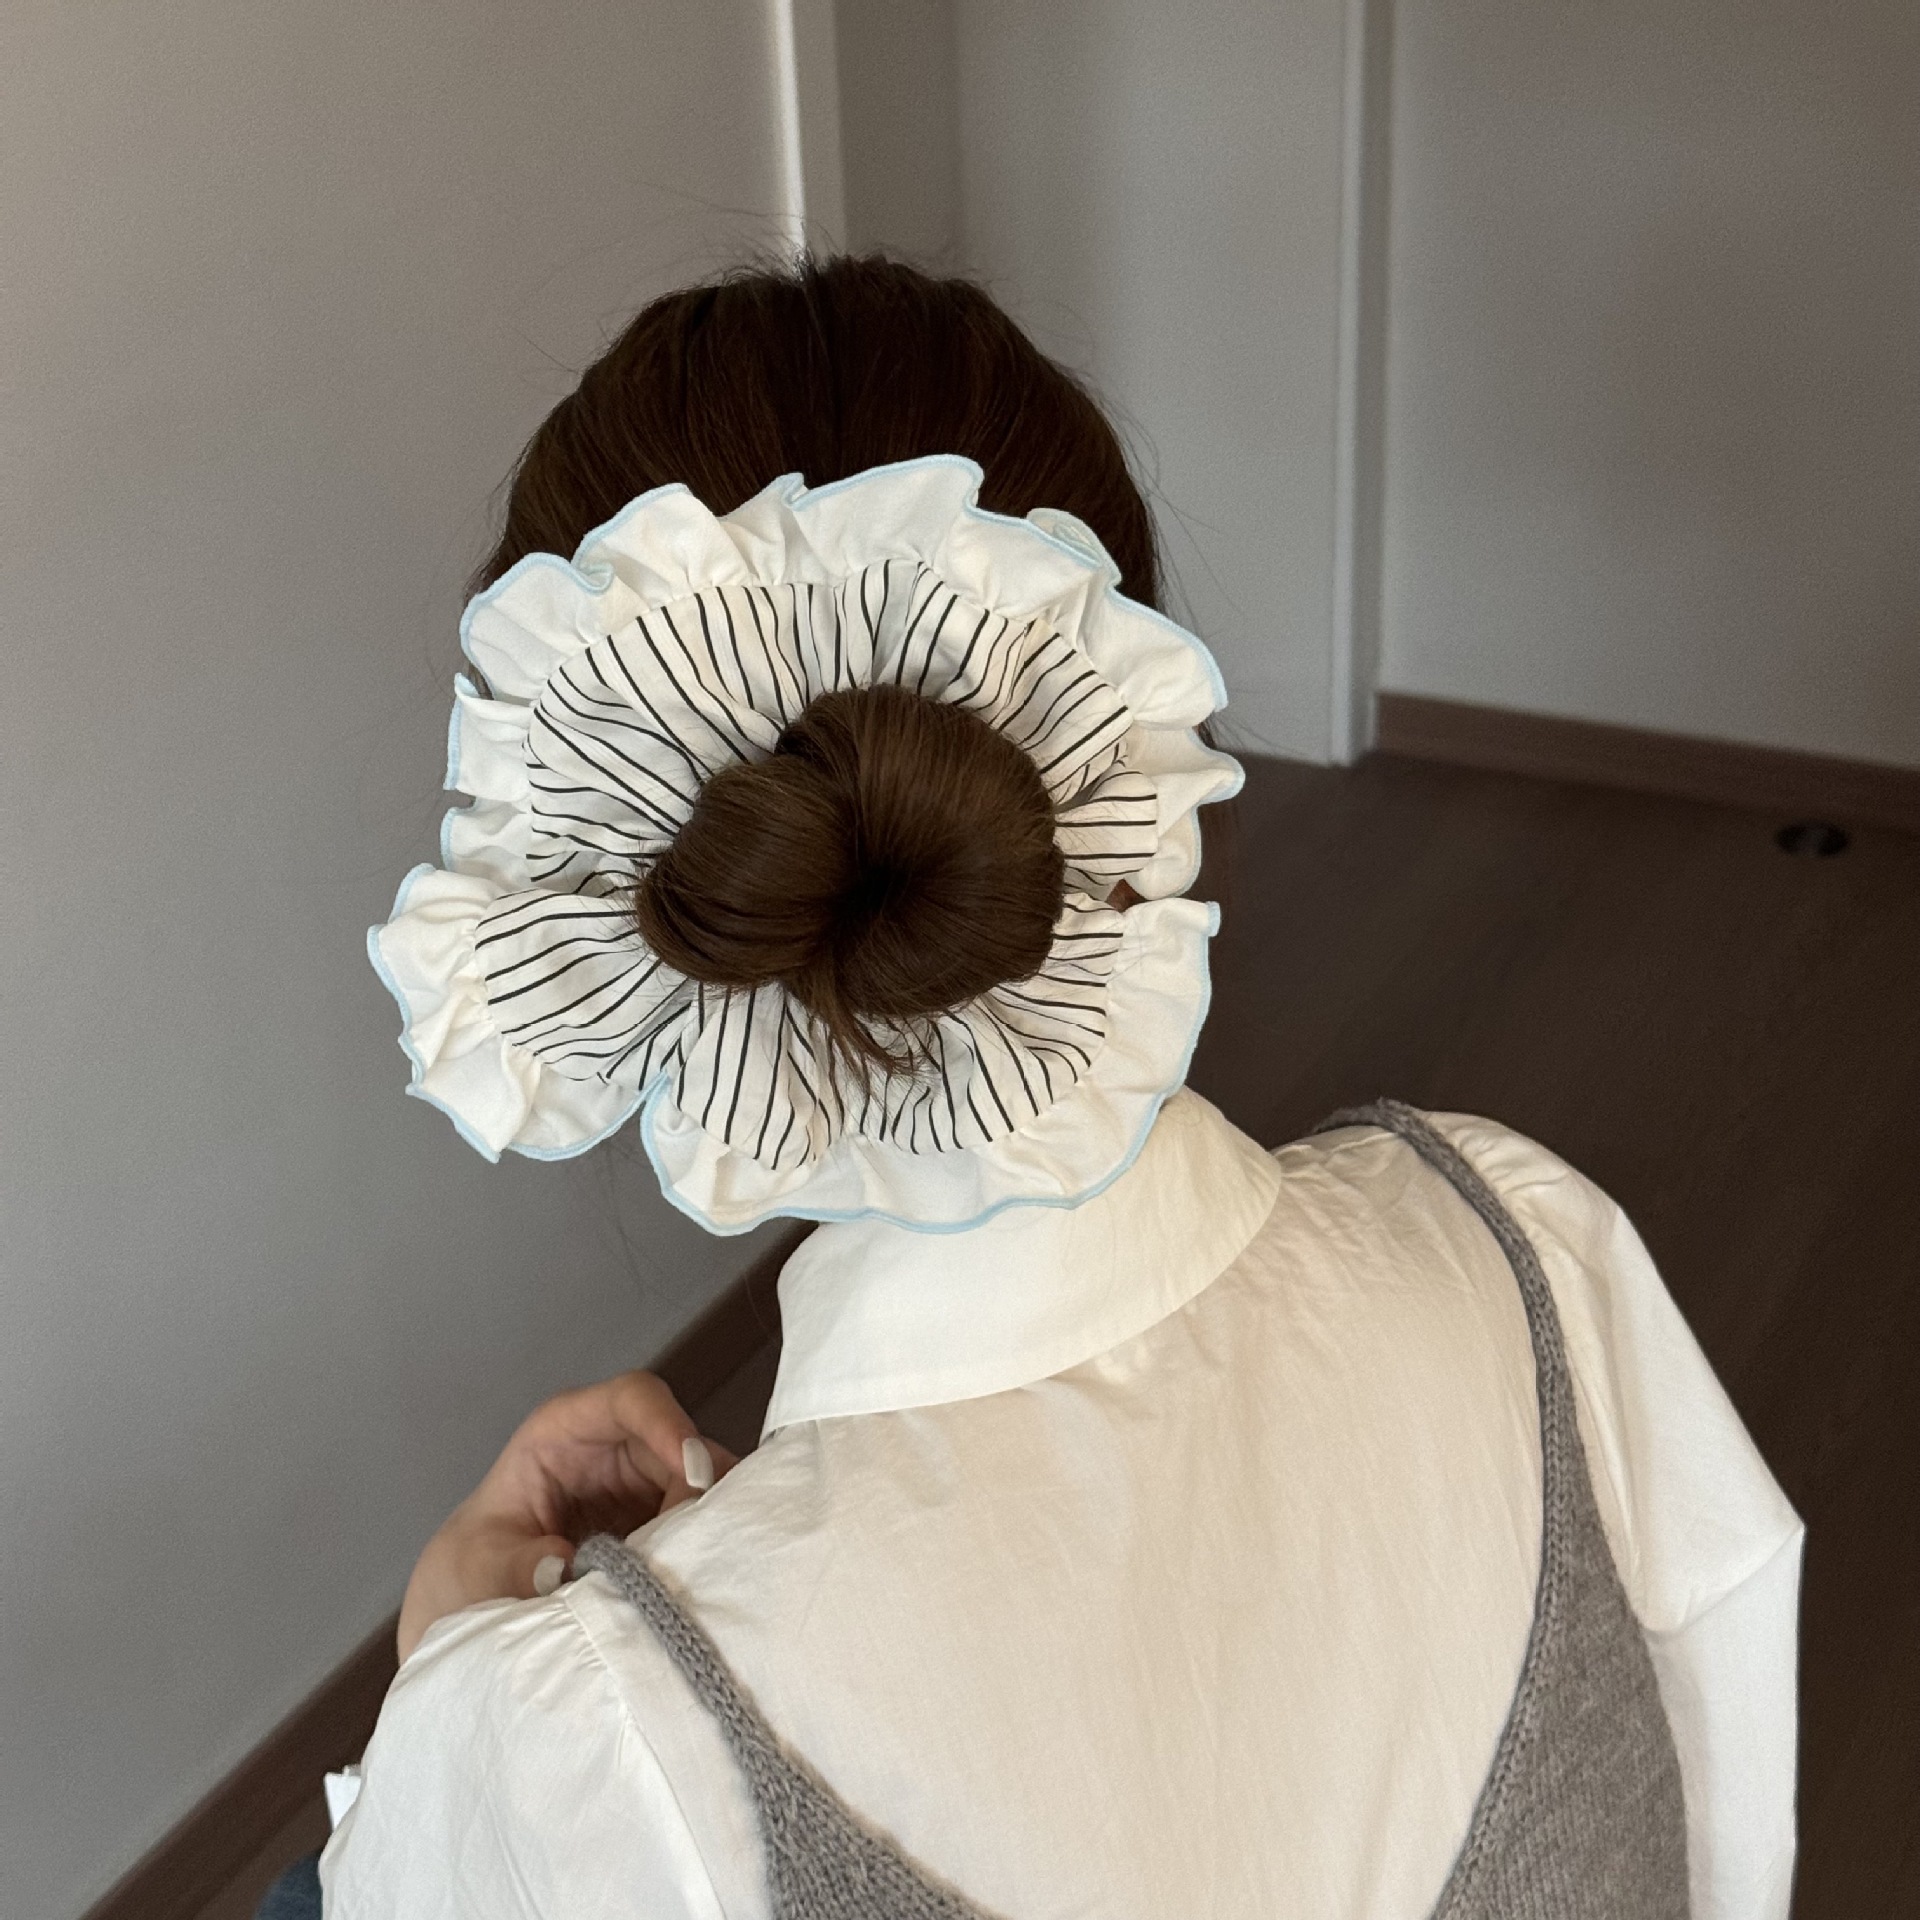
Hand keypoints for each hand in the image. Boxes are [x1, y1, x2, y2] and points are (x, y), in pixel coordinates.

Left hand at [396, 1370, 737, 1662]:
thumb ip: (514, 1566)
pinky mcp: (669, 1526)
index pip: (631, 1399)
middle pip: (687, 1448)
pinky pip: (707, 1528)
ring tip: (696, 1581)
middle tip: (696, 1554)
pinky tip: (699, 1590)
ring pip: (709, 1490)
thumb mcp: (477, 1567)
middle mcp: (620, 1448)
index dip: (667, 1423)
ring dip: (710, 1530)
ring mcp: (650, 1487)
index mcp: (566, 1431)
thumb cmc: (473, 1568)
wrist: (477, 1606)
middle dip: (701, 1497)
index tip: (690, 1472)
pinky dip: (709, 1556)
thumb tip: (563, 1566)